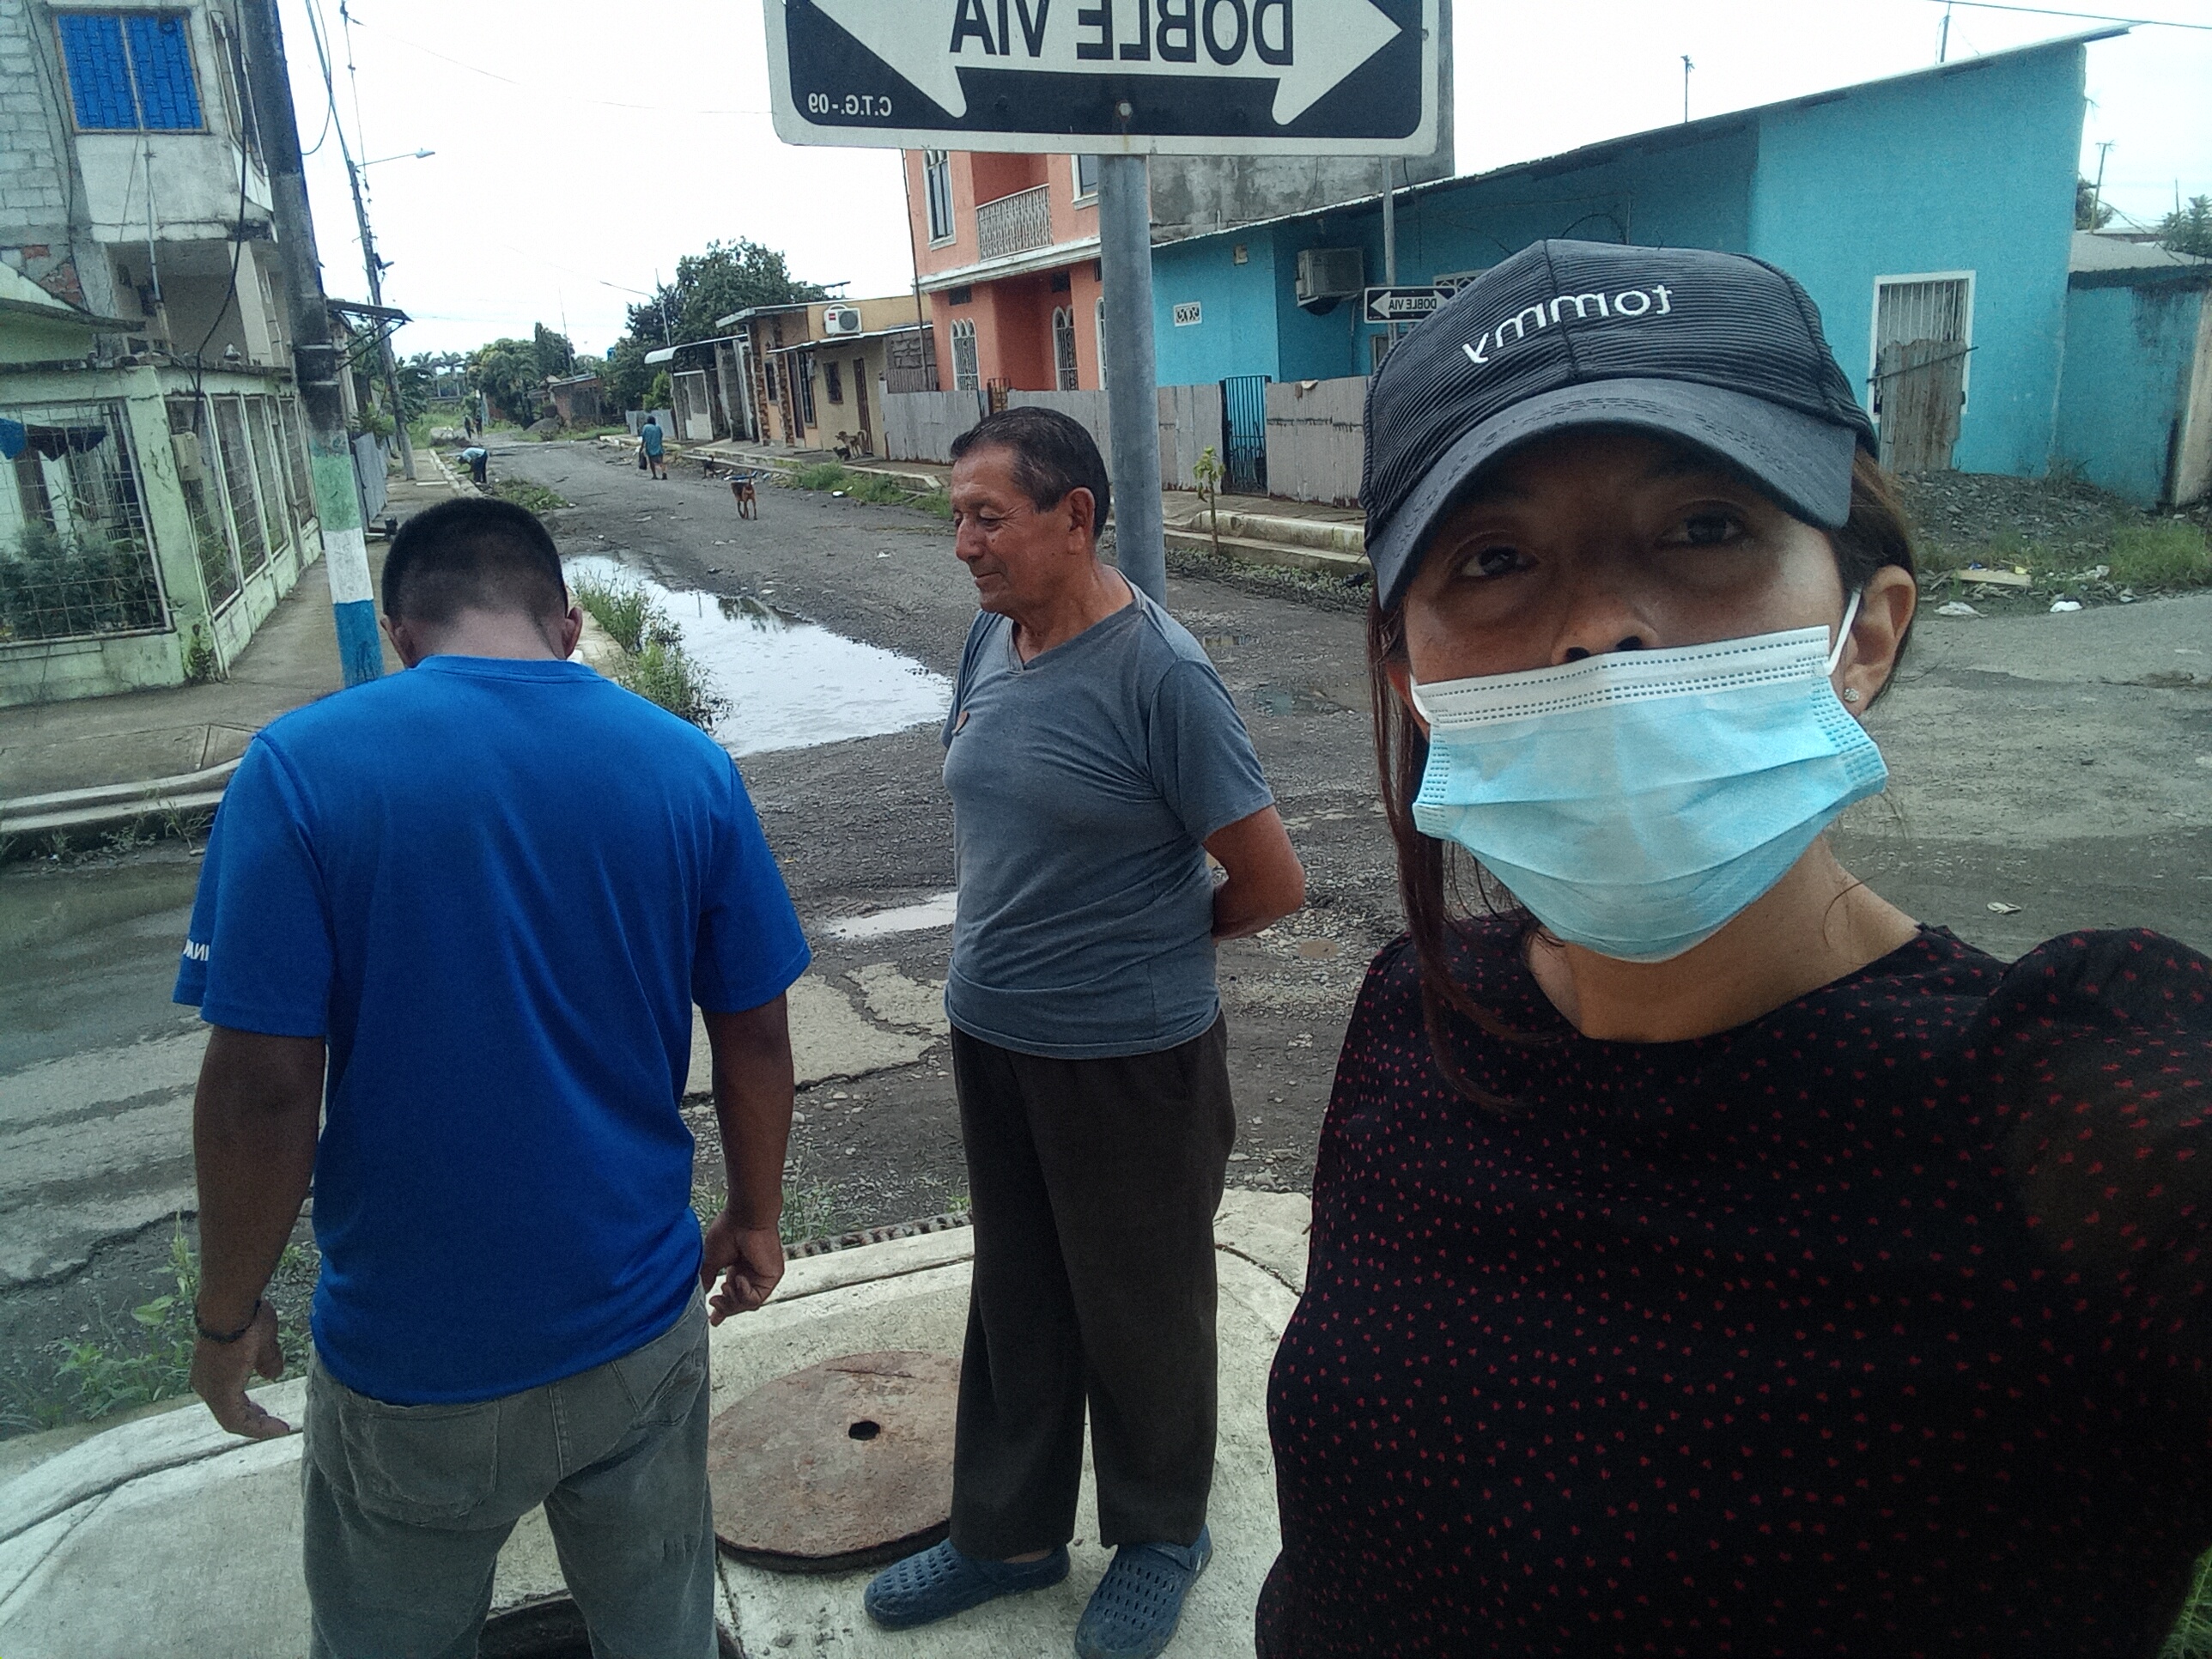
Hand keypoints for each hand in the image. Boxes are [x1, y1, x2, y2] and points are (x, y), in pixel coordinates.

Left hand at [190, 1300, 290, 1438]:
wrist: (229, 1309)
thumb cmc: (245, 1318)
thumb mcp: (264, 1341)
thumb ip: (266, 1360)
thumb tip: (271, 1374)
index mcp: (213, 1371)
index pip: (229, 1397)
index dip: (249, 1408)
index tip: (266, 1412)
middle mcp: (206, 1383)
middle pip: (230, 1411)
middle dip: (252, 1418)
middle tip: (270, 1422)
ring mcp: (211, 1390)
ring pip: (232, 1417)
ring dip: (256, 1424)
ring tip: (277, 1427)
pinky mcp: (220, 1395)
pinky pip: (237, 1420)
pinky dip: (256, 1426)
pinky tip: (276, 1426)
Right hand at [701, 1209, 784, 1323]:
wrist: (745, 1218)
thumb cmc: (729, 1230)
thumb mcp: (713, 1259)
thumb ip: (708, 1278)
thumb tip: (703, 1291)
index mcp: (738, 1268)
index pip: (731, 1295)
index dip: (722, 1309)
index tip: (713, 1319)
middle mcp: (751, 1273)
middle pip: (739, 1304)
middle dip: (725, 1307)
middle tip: (714, 1301)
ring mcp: (762, 1276)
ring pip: (747, 1304)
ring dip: (733, 1300)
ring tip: (725, 1285)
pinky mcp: (772, 1277)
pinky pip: (757, 1298)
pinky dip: (744, 1294)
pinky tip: (738, 1279)